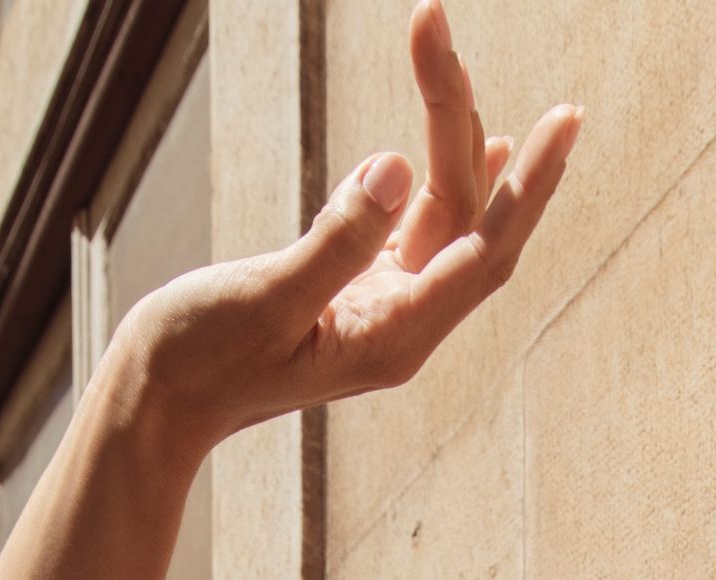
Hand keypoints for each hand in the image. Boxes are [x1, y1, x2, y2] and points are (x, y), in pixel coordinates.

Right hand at [123, 1, 579, 452]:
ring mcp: (381, 312)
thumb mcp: (265, 297)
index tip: (562, 122)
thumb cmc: (198, 361)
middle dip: (466, 128)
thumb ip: (334, 240)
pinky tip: (471, 143)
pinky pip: (418, 231)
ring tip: (439, 51)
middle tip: (444, 31)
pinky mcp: (353, 296)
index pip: (482, 252)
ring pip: (442, 218)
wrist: (153, 407)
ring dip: (449, 138)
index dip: (527, 186)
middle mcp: (402, 328)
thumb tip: (394, 166)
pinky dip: (441, 179)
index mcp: (392, 338)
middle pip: (467, 222)